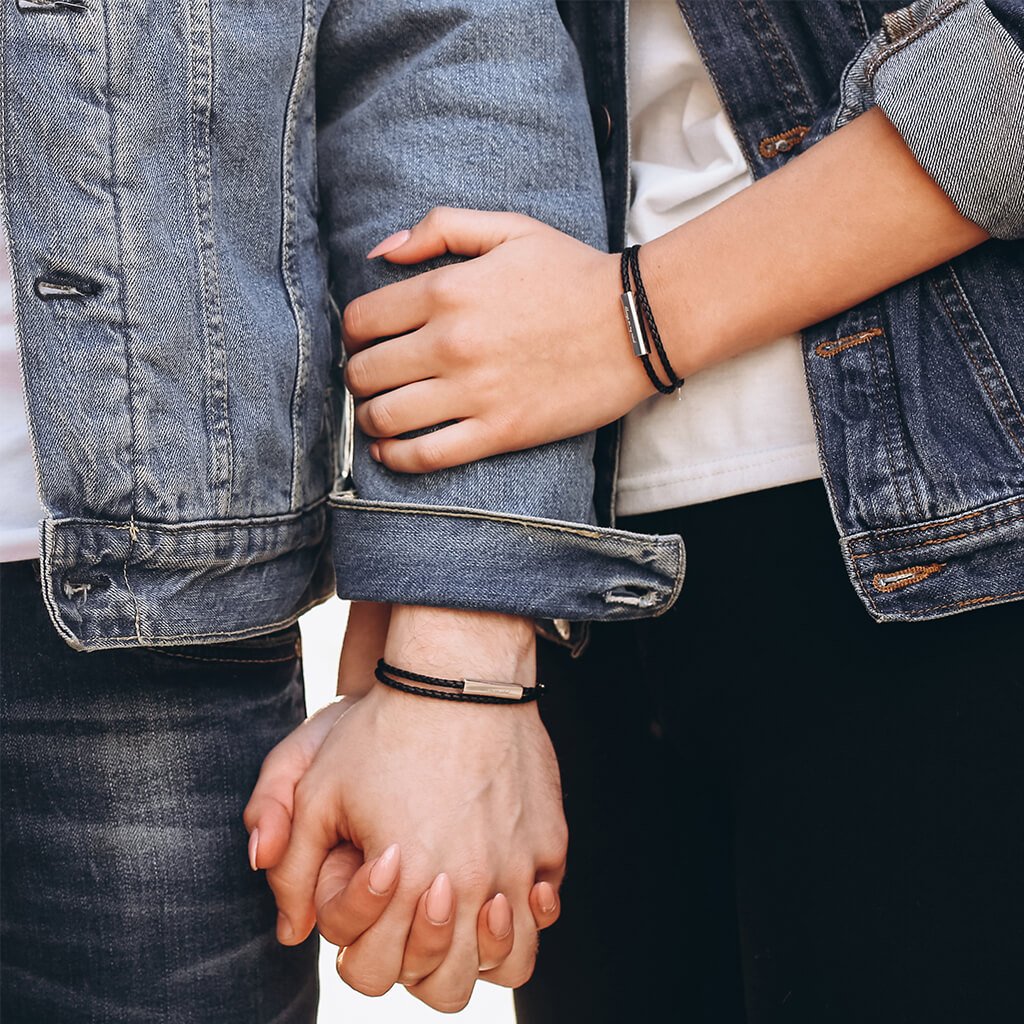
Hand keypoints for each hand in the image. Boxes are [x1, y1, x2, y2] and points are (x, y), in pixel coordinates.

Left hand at [246, 605, 565, 1010]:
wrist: (457, 674)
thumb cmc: (382, 730)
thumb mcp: (316, 790)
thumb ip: (291, 868)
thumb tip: (291, 933)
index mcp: (401, 884)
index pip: (374, 972)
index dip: (359, 943)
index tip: (371, 881)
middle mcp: (465, 888)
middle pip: (446, 987)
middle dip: (420, 965)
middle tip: (413, 911)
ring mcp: (516, 869)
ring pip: (510, 964)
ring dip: (481, 952)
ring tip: (463, 907)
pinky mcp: (550, 843)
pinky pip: (545, 911)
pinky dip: (525, 911)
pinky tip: (503, 877)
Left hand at [343, 208, 653, 472]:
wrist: (637, 323)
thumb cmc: (574, 275)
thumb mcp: (509, 230)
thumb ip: (439, 228)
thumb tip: (379, 253)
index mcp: (446, 291)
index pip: (359, 322)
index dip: (350, 335)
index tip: (363, 343)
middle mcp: (451, 344)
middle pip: (364, 372)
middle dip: (358, 377)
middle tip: (371, 380)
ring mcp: (474, 392)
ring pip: (385, 418)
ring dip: (369, 418)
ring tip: (378, 415)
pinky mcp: (499, 432)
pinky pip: (426, 456)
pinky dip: (396, 457)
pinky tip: (390, 450)